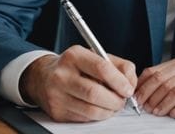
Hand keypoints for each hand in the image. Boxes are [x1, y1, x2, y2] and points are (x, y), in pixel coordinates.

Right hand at [20, 46, 137, 121]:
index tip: (128, 89)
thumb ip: (118, 66)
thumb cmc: (75, 67)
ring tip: (112, 105)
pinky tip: (97, 108)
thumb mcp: (95, 57)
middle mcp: (62, 74)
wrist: (43, 78)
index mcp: (74, 56)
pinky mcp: (57, 112)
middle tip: (122, 101)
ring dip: (108, 111)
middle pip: (95, 93)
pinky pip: (84, 118)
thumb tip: (131, 83)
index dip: (119, 81)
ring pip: (91, 110)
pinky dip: (96, 116)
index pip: (101, 68)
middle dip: (115, 101)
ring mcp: (57, 95)